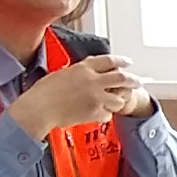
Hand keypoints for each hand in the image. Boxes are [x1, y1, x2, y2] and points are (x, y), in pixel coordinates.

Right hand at [5, 55, 142, 136]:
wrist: (39, 108)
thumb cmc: (43, 92)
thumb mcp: (62, 73)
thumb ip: (78, 72)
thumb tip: (87, 72)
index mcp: (83, 68)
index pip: (108, 61)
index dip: (120, 61)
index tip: (127, 63)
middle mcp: (93, 81)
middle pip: (122, 78)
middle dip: (133, 80)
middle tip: (137, 82)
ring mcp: (95, 97)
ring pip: (119, 99)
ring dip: (119, 101)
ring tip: (116, 102)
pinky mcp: (94, 112)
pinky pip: (107, 115)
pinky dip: (105, 115)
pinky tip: (99, 114)